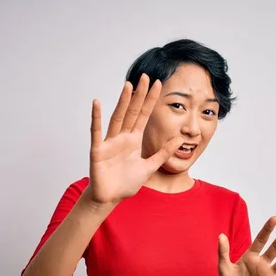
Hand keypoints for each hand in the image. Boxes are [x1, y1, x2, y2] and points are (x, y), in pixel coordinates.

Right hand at [88, 74, 183, 203]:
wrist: (110, 198)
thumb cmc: (125, 183)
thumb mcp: (150, 166)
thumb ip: (163, 153)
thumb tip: (180, 139)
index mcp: (134, 140)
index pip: (144, 115)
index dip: (150, 100)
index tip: (158, 84)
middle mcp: (122, 137)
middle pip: (132, 112)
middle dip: (139, 95)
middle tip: (145, 77)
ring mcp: (109, 142)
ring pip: (118, 118)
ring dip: (123, 102)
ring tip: (128, 85)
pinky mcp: (98, 150)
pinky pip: (97, 132)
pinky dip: (96, 118)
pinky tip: (97, 103)